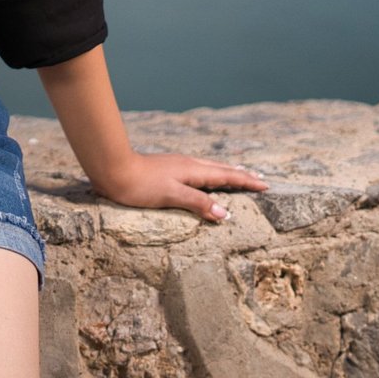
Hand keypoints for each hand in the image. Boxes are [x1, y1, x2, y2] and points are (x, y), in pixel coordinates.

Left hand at [89, 151, 267, 221]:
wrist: (112, 169)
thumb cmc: (140, 185)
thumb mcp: (171, 196)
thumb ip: (198, 203)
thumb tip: (226, 214)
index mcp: (193, 170)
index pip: (226, 176)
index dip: (246, 181)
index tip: (265, 185)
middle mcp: (188, 164)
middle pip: (221, 169)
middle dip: (241, 175)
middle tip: (259, 178)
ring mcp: (178, 165)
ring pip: (209, 168)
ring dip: (226, 172)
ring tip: (237, 175)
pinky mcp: (168, 169)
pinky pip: (198, 170)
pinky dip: (210, 174)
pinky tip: (203, 177)